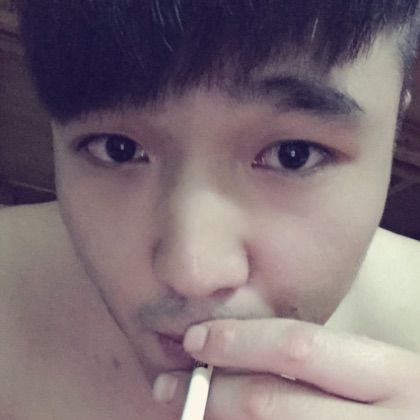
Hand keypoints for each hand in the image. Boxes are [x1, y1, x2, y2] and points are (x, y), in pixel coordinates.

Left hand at [153, 319, 419, 418]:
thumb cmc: (403, 406)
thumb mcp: (377, 377)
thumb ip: (323, 366)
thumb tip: (240, 356)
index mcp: (393, 377)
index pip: (297, 347)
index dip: (236, 341)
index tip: (195, 339)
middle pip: (271, 405)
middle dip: (211, 394)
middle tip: (168, 385)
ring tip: (184, 414)